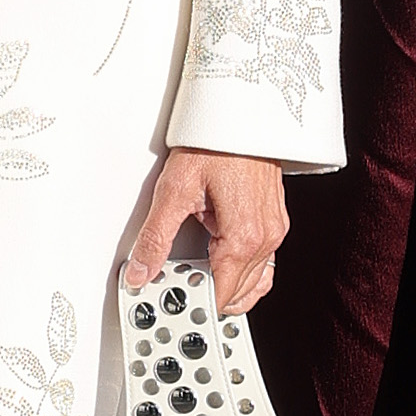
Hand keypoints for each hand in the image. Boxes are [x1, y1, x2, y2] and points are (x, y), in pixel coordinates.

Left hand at [127, 149, 288, 316]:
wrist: (241, 111)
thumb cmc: (216, 141)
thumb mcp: (175, 189)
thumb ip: (156, 237)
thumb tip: (141, 269)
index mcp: (243, 237)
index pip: (221, 294)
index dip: (195, 304)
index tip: (173, 304)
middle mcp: (265, 238)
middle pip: (239, 292)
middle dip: (209, 298)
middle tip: (178, 294)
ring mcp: (274, 229)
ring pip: (255, 280)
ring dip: (228, 287)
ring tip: (196, 284)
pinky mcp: (274, 220)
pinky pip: (264, 261)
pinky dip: (245, 273)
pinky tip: (223, 267)